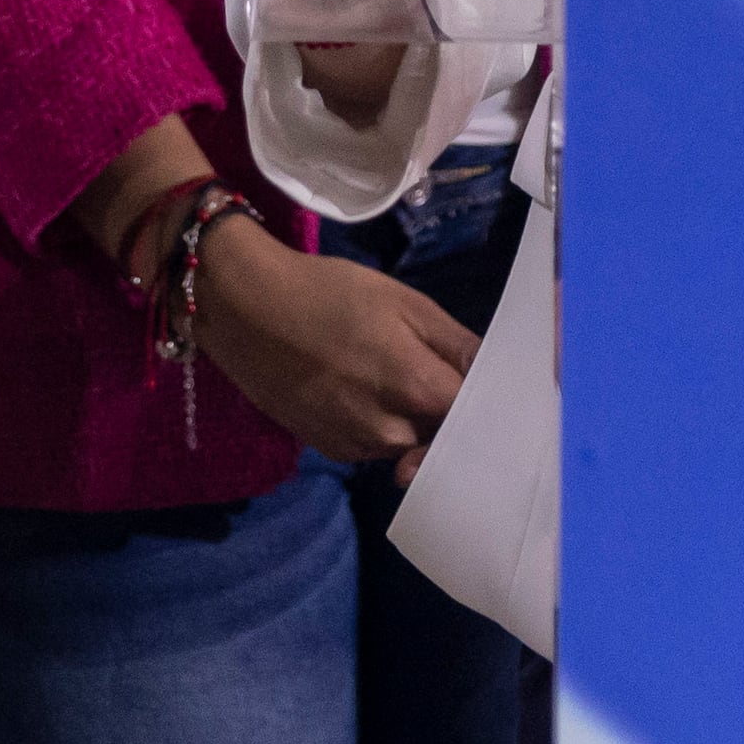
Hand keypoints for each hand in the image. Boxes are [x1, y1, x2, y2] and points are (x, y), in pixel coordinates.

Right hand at [188, 213, 478, 474]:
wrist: (246, 310)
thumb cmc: (329, 294)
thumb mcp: (404, 303)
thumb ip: (456, 345)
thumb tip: (497, 374)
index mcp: (414, 387)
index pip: (475, 417)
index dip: (489, 403)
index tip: (496, 389)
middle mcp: (388, 431)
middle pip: (443, 437)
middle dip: (452, 415)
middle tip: (445, 378)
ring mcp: (355, 446)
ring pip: (410, 444)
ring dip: (417, 422)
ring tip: (398, 377)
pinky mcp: (329, 450)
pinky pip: (377, 447)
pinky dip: (384, 427)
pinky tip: (367, 392)